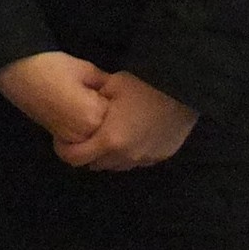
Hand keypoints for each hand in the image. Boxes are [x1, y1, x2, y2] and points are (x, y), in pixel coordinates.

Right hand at [0, 51, 110, 145]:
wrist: (20, 73)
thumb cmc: (53, 67)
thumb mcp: (86, 70)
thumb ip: (105, 84)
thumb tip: (117, 92)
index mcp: (93, 115)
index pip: (118, 116)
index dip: (115, 102)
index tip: (111, 91)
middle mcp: (83, 133)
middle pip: (107, 132)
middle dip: (108, 118)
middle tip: (100, 98)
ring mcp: (70, 139)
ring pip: (94, 140)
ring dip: (96, 127)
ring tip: (88, 105)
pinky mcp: (58, 138)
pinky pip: (80, 141)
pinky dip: (84, 132)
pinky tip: (79, 114)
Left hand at [55, 71, 197, 170]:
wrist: (184, 90)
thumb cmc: (145, 85)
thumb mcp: (113, 84)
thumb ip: (94, 98)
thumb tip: (82, 102)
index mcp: (109, 140)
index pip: (76, 158)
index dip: (65, 150)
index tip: (64, 139)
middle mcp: (125, 156)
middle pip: (96, 164)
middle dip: (89, 152)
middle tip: (89, 134)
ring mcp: (144, 159)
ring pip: (117, 165)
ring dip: (110, 154)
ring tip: (112, 134)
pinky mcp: (160, 157)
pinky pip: (137, 160)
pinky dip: (130, 152)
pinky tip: (134, 134)